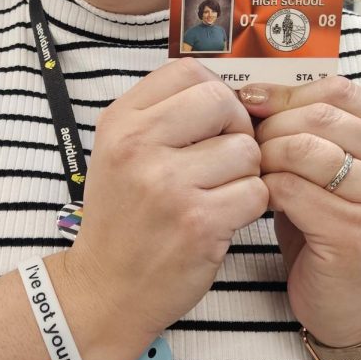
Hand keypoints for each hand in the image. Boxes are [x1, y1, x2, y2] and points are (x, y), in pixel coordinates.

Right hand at [67, 59, 269, 336]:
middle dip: (237, 128)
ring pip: (246, 149)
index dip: (213, 92)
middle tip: (225, 158)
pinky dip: (250, 206)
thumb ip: (164, 117)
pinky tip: (225, 217)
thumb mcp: (120, 153)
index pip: (187, 70)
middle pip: (222, 101)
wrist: (105, 288)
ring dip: (246, 172)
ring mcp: (168, 184)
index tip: (211, 122)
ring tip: (220, 192)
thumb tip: (229, 93)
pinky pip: (255, 192)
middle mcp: (138, 145)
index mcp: (120, 121)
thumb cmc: (123, 218)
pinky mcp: (198, 221)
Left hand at [241, 77, 360, 346]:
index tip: (247, 102)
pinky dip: (265, 191)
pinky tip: (260, 203)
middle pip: (318, 116)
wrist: (358, 309)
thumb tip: (248, 92)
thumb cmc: (333, 234)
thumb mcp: (327, 174)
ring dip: (265, 158)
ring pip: (303, 149)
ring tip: (254, 175)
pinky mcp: (358, 233)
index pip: (338, 91)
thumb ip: (304, 132)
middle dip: (270, 127)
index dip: (286, 93)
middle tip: (245, 148)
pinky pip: (292, 190)